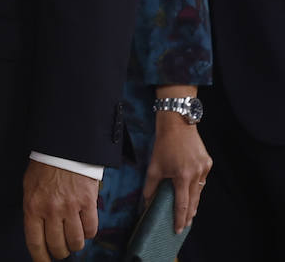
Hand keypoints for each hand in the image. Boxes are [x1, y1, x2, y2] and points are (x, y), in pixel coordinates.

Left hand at [23, 159, 98, 260]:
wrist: (64, 148)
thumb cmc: (44, 167)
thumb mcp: (29, 188)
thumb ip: (33, 210)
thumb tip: (38, 232)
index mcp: (33, 206)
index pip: (35, 242)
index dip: (40, 258)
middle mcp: (51, 210)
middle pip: (57, 246)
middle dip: (59, 252)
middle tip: (60, 250)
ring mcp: (71, 207)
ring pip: (76, 242)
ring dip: (75, 245)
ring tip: (73, 240)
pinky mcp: (88, 203)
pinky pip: (91, 230)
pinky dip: (88, 234)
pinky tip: (84, 228)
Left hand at [143, 111, 211, 233]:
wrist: (178, 124)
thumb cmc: (164, 144)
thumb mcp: (154, 165)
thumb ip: (150, 185)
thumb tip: (146, 200)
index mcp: (181, 175)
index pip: (181, 204)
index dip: (180, 218)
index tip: (178, 229)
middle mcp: (196, 174)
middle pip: (193, 201)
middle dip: (189, 215)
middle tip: (184, 225)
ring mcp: (204, 168)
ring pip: (199, 191)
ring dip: (194, 202)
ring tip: (188, 213)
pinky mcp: (208, 163)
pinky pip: (202, 180)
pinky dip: (196, 187)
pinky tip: (191, 192)